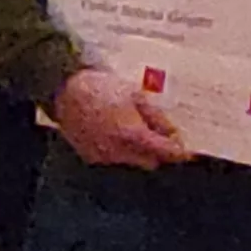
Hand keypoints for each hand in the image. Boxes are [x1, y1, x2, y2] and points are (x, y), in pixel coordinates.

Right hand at [50, 67, 190, 169]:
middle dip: (158, 152)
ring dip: (138, 151)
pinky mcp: (90, 158)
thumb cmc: (102, 88)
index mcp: (133, 135)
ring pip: (132, 162)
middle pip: (150, 162)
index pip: (165, 153)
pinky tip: (113, 132)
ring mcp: (103, 158)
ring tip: (131, 127)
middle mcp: (118, 152)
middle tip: (159, 134)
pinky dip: (119, 151)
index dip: (178, 152)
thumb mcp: (137, 97)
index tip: (185, 151)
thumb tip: (173, 134)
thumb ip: (158, 119)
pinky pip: (113, 160)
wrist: (65, 91)